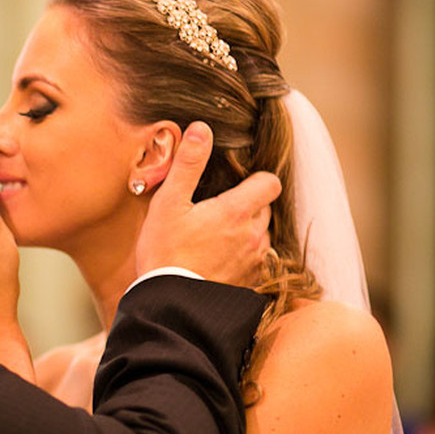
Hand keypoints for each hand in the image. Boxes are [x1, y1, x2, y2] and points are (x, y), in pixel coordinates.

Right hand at [135, 122, 281, 286]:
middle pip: (264, 208)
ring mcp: (254, 261)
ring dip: (245, 233)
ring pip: (260, 236)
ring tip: (214, 239)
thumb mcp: (169, 203)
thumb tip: (202, 129)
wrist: (170, 304)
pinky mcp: (250, 284)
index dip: (256, 179)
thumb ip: (188, 164)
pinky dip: (241, 258)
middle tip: (216, 211)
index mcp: (237, 211)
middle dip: (247, 205)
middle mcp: (254, 235)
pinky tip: (216, 261)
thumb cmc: (165, 252)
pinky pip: (255, 262)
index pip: (270, 183)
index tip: (236, 183)